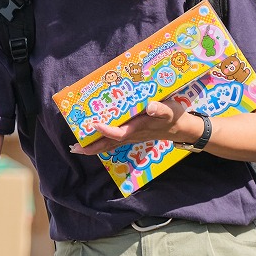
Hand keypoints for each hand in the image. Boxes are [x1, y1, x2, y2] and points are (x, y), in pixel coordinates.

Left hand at [69, 99, 188, 154]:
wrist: (181, 129)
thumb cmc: (174, 117)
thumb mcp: (170, 110)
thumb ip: (161, 109)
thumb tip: (151, 107)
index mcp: (139, 127)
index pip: (120, 133)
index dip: (107, 130)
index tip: (95, 125)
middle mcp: (132, 134)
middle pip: (109, 143)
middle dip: (92, 147)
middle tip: (74, 148)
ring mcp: (131, 137)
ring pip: (110, 144)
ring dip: (93, 147)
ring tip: (76, 148)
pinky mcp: (132, 136)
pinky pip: (114, 142)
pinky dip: (101, 143)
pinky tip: (91, 144)